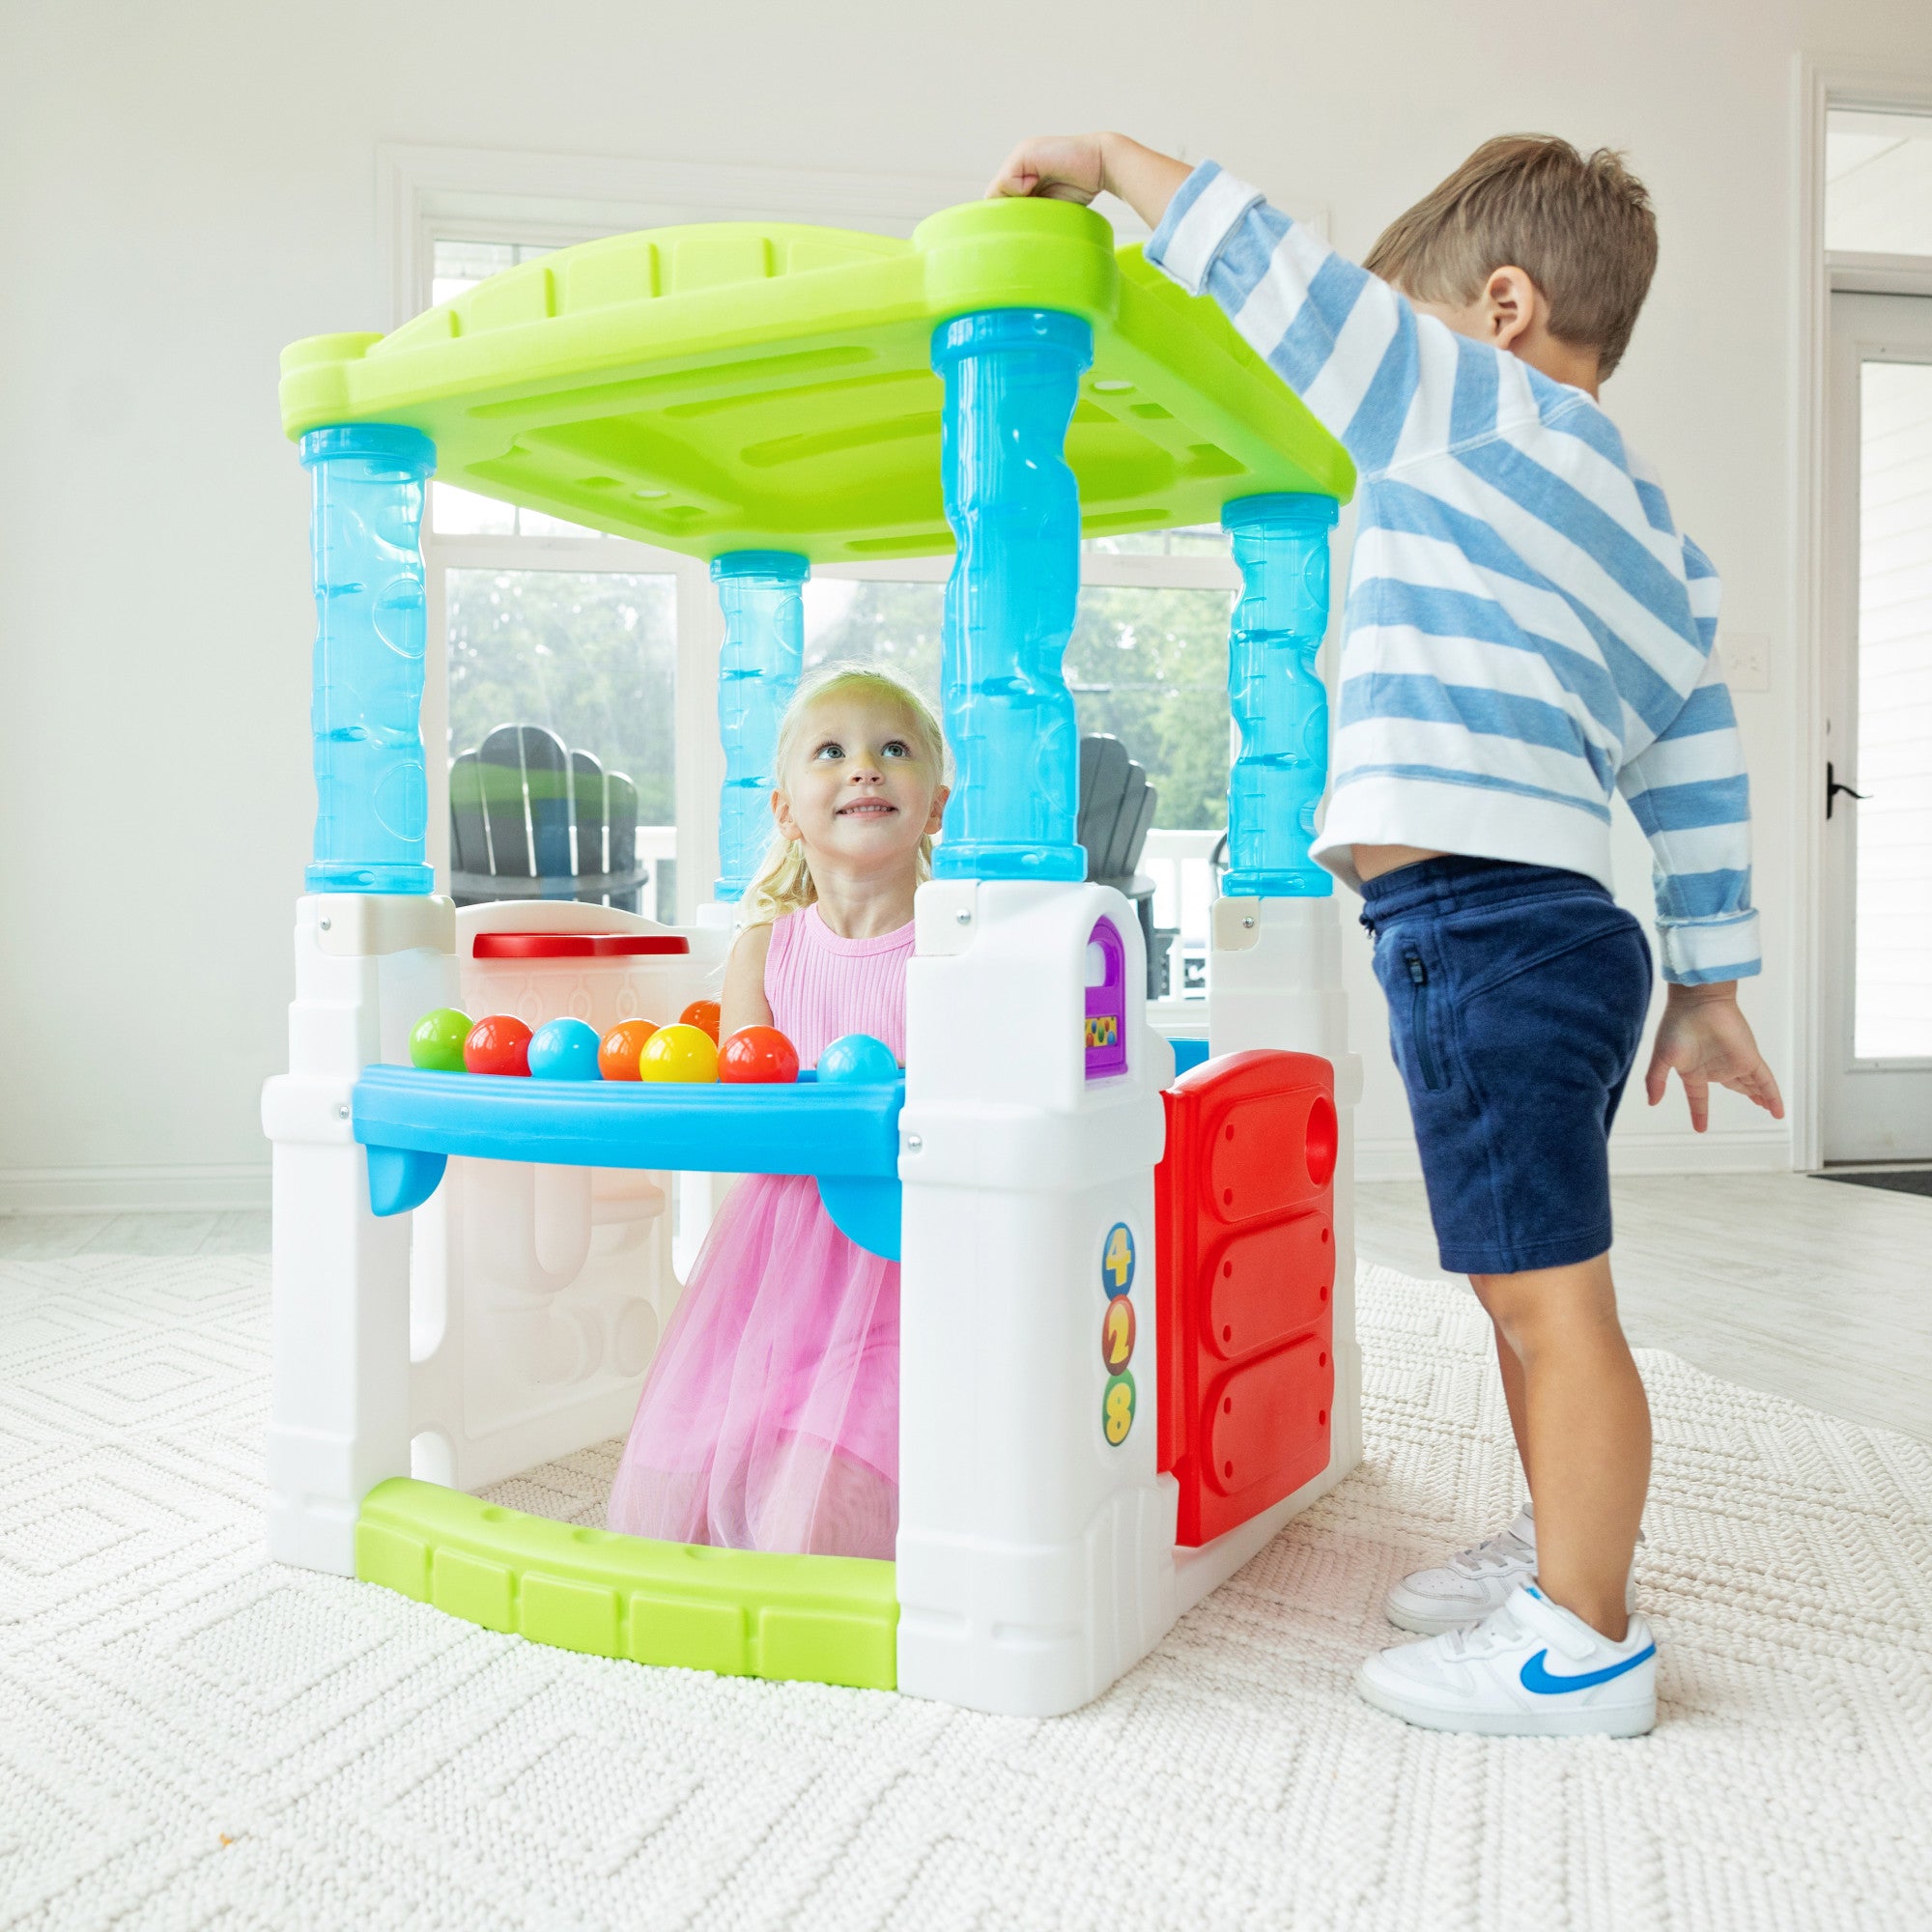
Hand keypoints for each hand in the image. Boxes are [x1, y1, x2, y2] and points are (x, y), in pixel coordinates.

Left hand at [986, 133, 1192, 232]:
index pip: (1001, 203)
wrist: (1102, 164)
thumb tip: (1016, 238)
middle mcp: (1019, 168)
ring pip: (999, 189)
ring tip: (1030, 209)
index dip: (1003, 219)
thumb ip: (1035, 214)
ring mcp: (1021, 159)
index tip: (1009, 237)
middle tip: (1012, 232)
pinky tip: (1035, 188)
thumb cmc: (1082, 188)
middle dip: (1004, 215)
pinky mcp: (1025, 154)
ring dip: (1012, 204)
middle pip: (996, 198)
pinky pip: (1007, 179)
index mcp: (1024, 179)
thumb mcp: (1053, 206)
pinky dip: (1018, 189)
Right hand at [1643, 983, 1784, 1132]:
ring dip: (1759, 1096)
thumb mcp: (1661, 1057)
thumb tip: (1652, 1102)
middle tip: (1754, 1104)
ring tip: (1768, 1107)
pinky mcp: (1749, 1059)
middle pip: (1734, 1087)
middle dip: (1744, 1095)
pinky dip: (1772, 1097)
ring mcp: (1734, 1064)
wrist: (1698, 1001)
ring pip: (1751, 1085)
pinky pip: (1765, 1082)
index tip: (1700, 1127)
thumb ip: (1656, 1080)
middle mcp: (1716, 1068)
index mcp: (1694, 1070)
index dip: (1699, 1112)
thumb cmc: (1677, 1024)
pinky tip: (1777, 1111)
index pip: (1699, 1096)